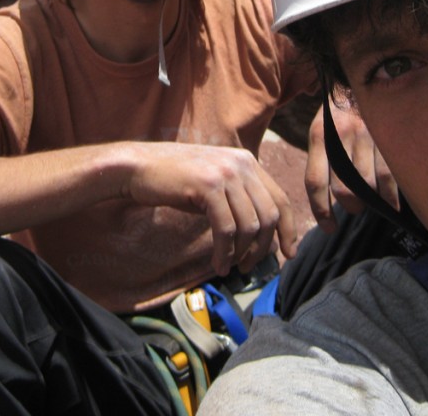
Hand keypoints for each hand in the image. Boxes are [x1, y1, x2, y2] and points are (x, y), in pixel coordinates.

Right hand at [121, 143, 297, 276]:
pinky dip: (225, 252)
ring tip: (229, 267)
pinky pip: (227, 229)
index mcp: (247, 161)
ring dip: (242, 253)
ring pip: (250, 224)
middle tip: (249, 266)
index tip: (289, 254)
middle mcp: (241, 163)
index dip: (289, 229)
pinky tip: (217, 264)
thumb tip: (261, 235)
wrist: (138, 166)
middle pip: (270, 214)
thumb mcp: (214, 184)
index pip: (280, 198)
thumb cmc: (174, 180)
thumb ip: (238, 199)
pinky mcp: (208, 185)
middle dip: (263, 247)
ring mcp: (225, 172)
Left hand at [305, 100, 397, 232]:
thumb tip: (329, 199)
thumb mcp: (322, 128)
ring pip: (367, 185)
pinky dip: (390, 197)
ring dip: (369, 202)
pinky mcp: (388, 138)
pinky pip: (389, 176)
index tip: (329, 227)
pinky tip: (391, 206)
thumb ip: (322, 159)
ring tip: (369, 202)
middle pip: (344, 188)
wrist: (363, 79)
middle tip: (352, 207)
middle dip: (349, 206)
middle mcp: (342, 137)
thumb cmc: (340, 113)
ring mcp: (367, 137)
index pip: (315, 181)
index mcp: (319, 135)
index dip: (321, 210)